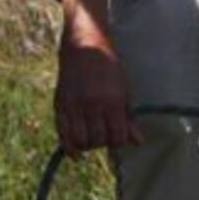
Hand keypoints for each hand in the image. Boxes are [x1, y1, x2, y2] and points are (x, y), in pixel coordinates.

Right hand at [54, 31, 138, 152]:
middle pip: (98, 141)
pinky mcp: (60, 105)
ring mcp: (74, 105)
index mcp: (112, 100)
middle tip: (104, 134)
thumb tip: (138, 142)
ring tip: (92, 138)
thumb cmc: (109, 68)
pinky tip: (76, 153)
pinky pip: (63, 134)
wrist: (84, 46)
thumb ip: (129, 117)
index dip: (119, 141)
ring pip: (81, 141)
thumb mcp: (124, 90)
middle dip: (103, 143)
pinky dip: (70, 148)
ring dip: (88, 145)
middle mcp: (92, 104)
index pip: (117, 137)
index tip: (119, 135)